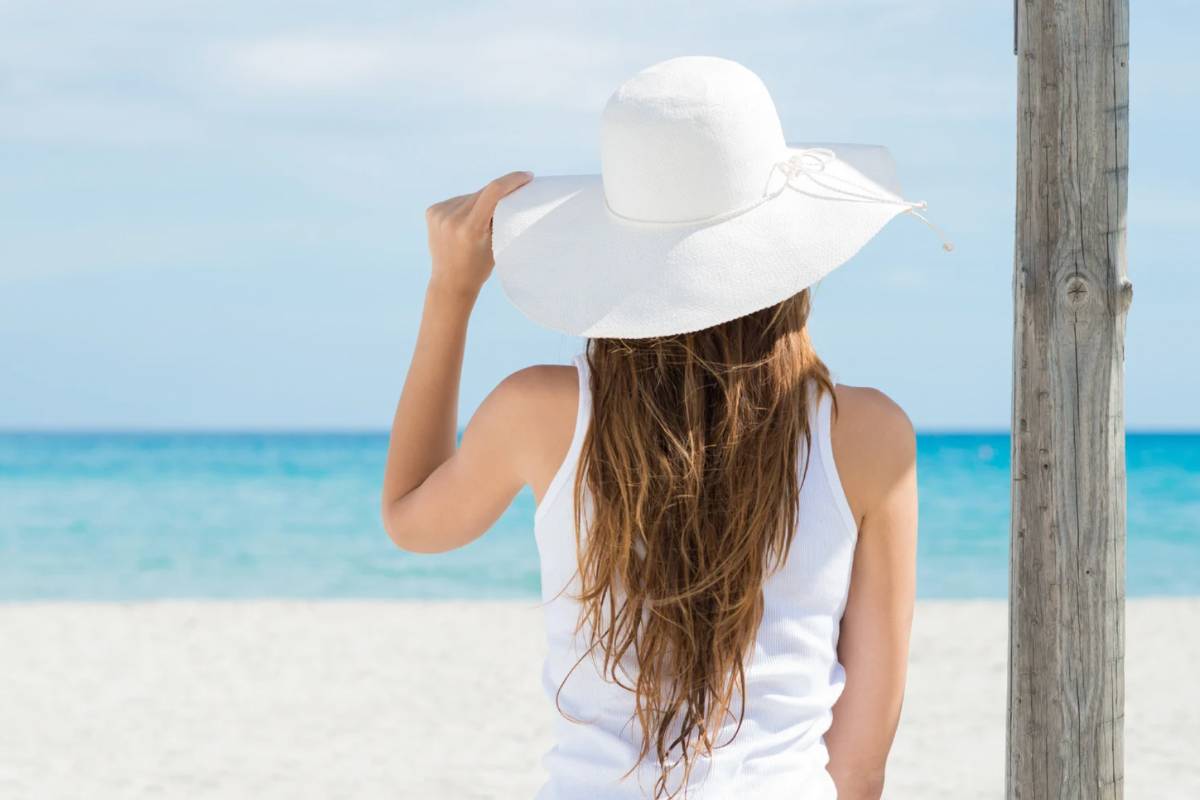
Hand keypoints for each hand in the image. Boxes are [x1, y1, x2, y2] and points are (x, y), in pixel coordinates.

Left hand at [425, 170, 533, 297]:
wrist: (450, 283)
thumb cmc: (479, 268)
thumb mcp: (497, 244)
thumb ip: (500, 217)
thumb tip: (511, 192)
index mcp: (470, 228)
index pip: (493, 191)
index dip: (512, 180)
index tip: (527, 176)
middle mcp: (452, 219)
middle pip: (483, 192)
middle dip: (500, 192)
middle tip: (514, 196)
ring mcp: (439, 214)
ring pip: (471, 196)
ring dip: (482, 200)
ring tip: (483, 220)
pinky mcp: (432, 211)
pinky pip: (457, 201)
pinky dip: (467, 206)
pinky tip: (466, 222)